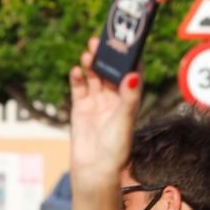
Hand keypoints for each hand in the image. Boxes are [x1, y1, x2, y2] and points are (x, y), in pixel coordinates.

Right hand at [69, 37, 141, 196]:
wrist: (95, 169)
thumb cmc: (116, 149)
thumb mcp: (124, 120)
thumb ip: (128, 96)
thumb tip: (133, 73)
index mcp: (130, 99)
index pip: (132, 71)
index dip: (130, 55)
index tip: (128, 40)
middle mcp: (114, 98)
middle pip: (111, 70)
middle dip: (106, 56)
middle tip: (100, 41)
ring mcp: (96, 102)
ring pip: (94, 76)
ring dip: (91, 64)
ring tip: (88, 53)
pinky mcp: (80, 108)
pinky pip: (79, 88)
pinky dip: (77, 78)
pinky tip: (76, 70)